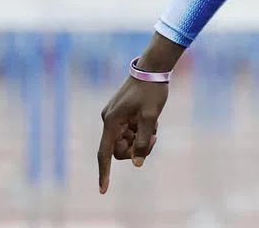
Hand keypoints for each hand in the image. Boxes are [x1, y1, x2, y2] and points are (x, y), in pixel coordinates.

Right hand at [97, 75, 168, 193]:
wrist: (153, 68)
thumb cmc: (152, 91)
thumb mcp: (150, 118)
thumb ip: (143, 142)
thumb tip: (137, 163)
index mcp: (111, 122)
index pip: (104, 153)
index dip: (104, 173)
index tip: (103, 190)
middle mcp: (109, 120)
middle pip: (118, 149)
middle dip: (135, 149)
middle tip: (153, 140)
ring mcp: (115, 116)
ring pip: (126, 140)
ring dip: (141, 139)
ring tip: (155, 127)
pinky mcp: (123, 113)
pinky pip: (130, 131)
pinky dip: (141, 131)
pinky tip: (153, 122)